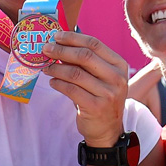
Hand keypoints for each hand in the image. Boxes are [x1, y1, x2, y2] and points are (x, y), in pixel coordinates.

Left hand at [43, 32, 128, 147]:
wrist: (107, 129)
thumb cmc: (100, 97)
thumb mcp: (101, 77)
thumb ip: (87, 61)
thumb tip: (60, 42)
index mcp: (119, 65)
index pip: (95, 44)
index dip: (73, 38)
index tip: (56, 36)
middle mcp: (117, 78)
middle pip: (85, 56)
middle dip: (62, 50)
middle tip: (46, 49)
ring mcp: (108, 93)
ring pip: (75, 73)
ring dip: (57, 68)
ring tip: (47, 67)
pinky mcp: (96, 107)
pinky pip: (71, 90)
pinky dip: (58, 84)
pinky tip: (53, 82)